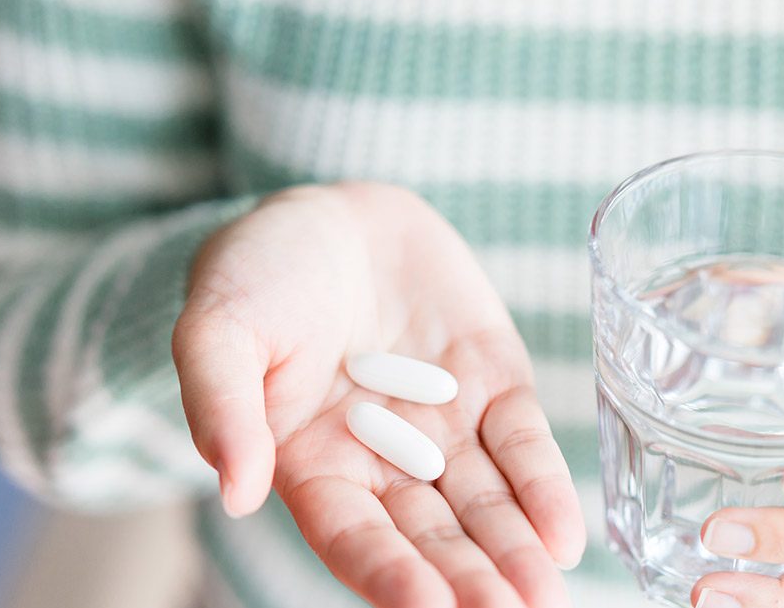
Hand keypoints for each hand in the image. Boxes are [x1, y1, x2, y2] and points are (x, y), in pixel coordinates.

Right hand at [172, 183, 585, 607]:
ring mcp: (445, 427)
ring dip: (515, 549)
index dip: (389, 574)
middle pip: (431, 536)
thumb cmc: (257, 275)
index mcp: (313, 465)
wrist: (331, 214)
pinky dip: (544, 485)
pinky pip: (521, 442)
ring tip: (545, 594)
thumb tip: (236, 489)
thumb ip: (222, 408)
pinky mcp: (491, 384)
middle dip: (470, 581)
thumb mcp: (217, 330)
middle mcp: (385, 462)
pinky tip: (565, 534)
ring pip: (484, 502)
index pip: (354, 537)